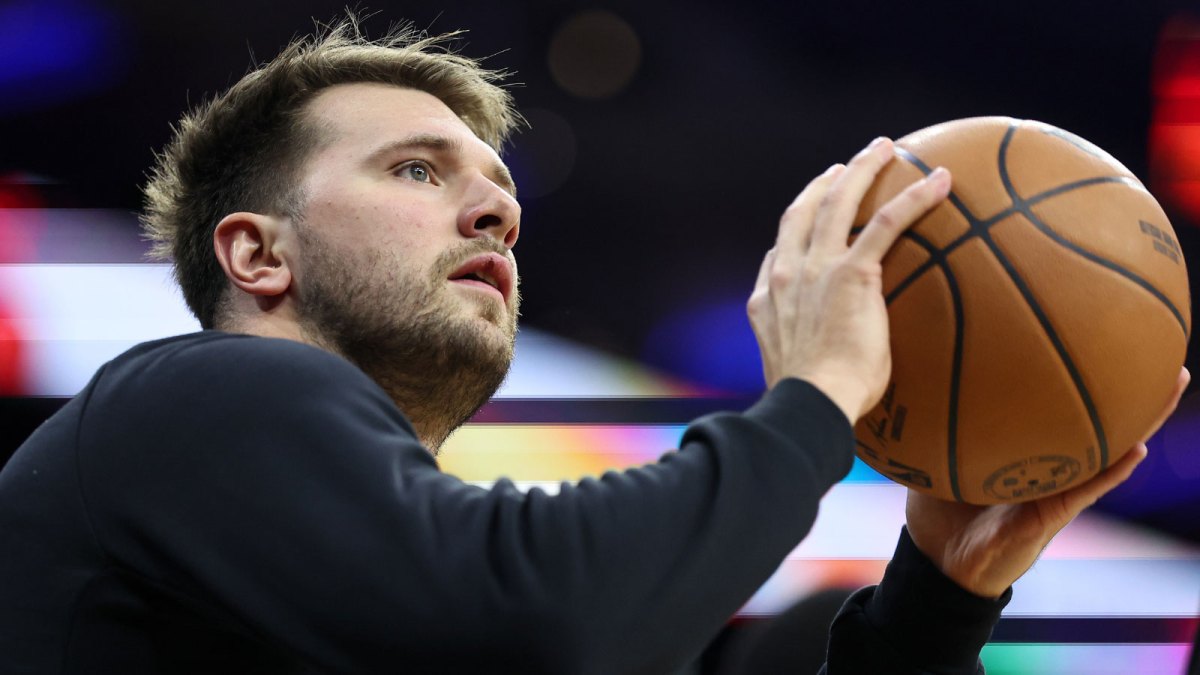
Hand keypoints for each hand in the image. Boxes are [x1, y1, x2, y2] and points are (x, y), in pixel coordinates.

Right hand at [747, 138, 950, 421]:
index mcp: (768, 298)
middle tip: (846, 165)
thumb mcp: (795, 371)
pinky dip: (913, 198)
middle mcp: (787, 273)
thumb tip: (833, 367)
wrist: (810, 401)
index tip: (811, 212)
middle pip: (804, 211)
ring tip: (883, 150)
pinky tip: (939, 181)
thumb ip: (806, 351)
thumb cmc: (811, 402)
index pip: (779, 251)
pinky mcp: (852, 273)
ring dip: (862, 170)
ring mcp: (816, 268)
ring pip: (839, 202)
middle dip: (826, 183)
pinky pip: (886, 223)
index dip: (796, 226)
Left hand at [906, 366, 1190, 597]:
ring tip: (1172, 381)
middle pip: (1096, 418)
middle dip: (1128, 383)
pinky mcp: (1055, 514)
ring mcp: (1058, 487)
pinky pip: (1090, 487)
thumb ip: (928, 422)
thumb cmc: (938, 511)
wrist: (939, 564)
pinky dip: (1114, 469)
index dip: (1078, 375)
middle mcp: (1049, 463)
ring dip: (1142, 418)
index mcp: (1023, 449)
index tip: (1098, 333)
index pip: (1055, 406)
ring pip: (1110, 448)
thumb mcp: (931, 456)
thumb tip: (907, 375)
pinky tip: (1138, 449)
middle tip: (1156, 344)